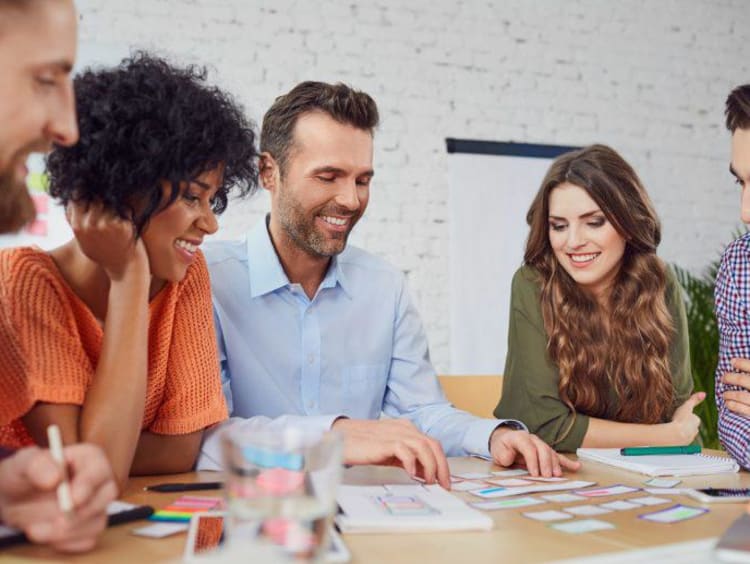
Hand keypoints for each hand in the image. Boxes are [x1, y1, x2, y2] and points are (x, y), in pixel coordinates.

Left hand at [0, 444, 117, 551]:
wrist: (16, 498)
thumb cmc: (25, 474)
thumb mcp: (24, 464)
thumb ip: (38, 466)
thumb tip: (55, 478)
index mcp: (90, 459)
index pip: (98, 471)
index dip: (88, 486)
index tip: (72, 500)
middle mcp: (99, 482)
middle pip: (106, 497)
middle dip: (82, 513)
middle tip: (57, 522)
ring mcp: (96, 506)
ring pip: (97, 522)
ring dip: (67, 532)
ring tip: (34, 530)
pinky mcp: (88, 528)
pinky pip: (86, 540)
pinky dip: (66, 543)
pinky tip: (45, 534)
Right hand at [67, 201, 148, 281]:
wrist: (125, 269)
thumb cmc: (105, 254)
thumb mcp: (84, 241)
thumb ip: (77, 222)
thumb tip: (72, 200)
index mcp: (77, 227)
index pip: (76, 197)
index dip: (85, 193)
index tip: (94, 195)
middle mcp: (89, 224)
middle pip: (95, 197)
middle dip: (103, 199)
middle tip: (109, 208)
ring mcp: (106, 224)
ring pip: (110, 202)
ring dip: (116, 206)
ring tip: (118, 220)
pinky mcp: (122, 226)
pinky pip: (125, 209)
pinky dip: (128, 213)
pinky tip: (128, 224)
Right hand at [332, 418, 450, 488]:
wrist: (342, 438)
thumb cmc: (365, 445)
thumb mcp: (391, 452)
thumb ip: (408, 458)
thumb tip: (425, 474)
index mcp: (407, 429)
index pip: (432, 444)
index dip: (442, 462)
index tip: (444, 480)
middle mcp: (405, 428)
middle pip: (432, 444)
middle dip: (441, 466)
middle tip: (444, 485)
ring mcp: (395, 433)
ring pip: (423, 446)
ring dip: (430, 466)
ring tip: (429, 481)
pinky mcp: (384, 441)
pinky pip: (404, 450)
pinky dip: (411, 462)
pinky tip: (412, 474)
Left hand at [489, 427, 580, 476]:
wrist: (505, 441)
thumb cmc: (502, 448)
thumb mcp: (497, 451)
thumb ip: (503, 454)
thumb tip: (511, 458)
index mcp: (519, 437)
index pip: (528, 447)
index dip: (532, 461)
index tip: (535, 474)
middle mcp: (532, 439)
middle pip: (542, 449)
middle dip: (546, 463)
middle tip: (547, 477)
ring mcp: (541, 444)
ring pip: (551, 452)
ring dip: (555, 464)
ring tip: (558, 476)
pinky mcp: (546, 452)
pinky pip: (558, 456)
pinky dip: (567, 462)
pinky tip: (577, 467)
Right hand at [669, 392, 704, 442]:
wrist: (674, 435)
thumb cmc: (679, 420)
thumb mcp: (687, 406)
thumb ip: (694, 399)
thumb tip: (704, 393)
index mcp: (696, 421)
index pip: (693, 418)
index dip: (686, 416)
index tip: (679, 415)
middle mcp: (695, 431)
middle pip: (690, 426)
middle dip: (684, 425)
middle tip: (675, 421)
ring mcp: (689, 438)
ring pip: (685, 434)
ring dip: (680, 431)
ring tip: (671, 428)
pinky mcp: (682, 445)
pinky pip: (679, 440)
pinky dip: (676, 438)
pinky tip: (670, 435)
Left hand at [723, 358, 749, 415]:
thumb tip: (736, 362)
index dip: (742, 363)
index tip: (732, 362)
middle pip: (743, 380)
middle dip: (730, 378)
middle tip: (723, 378)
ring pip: (741, 395)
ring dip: (729, 394)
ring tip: (725, 394)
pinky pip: (742, 409)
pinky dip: (732, 405)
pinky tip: (728, 403)